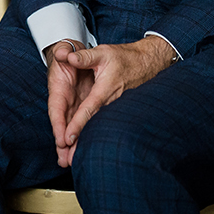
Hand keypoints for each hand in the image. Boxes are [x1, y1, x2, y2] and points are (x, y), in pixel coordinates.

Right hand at [45, 39, 92, 168]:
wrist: (72, 53)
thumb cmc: (69, 52)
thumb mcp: (68, 50)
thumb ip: (65, 52)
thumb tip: (62, 53)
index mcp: (58, 86)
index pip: (56, 108)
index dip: (58, 124)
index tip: (61, 139)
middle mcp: (63, 99)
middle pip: (61, 124)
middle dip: (62, 143)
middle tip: (64, 161)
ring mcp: (71, 104)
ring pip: (69, 128)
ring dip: (69, 146)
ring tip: (69, 163)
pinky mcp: (80, 107)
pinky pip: (79, 125)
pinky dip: (78, 139)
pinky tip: (79, 152)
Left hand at [50, 37, 176, 165]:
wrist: (147, 64)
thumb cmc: (123, 57)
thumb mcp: (103, 52)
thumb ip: (84, 57)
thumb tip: (68, 56)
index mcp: (105, 90)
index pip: (88, 110)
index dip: (78, 125)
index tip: (67, 139)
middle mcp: (111, 102)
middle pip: (92, 126)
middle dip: (80, 144)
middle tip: (66, 161)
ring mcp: (115, 107)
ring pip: (97, 128)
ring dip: (85, 144)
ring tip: (72, 161)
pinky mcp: (116, 109)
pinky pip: (102, 124)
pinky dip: (93, 136)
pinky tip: (85, 148)